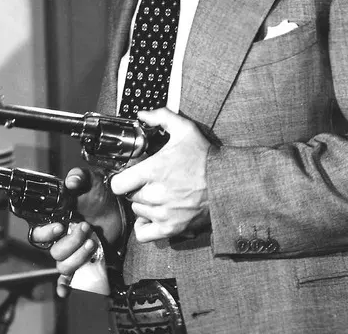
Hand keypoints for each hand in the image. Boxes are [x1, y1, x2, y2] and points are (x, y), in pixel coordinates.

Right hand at [27, 167, 117, 298]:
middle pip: (53, 251)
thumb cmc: (102, 196)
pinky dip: (65, 286)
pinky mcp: (83, 262)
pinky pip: (68, 279)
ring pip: (63, 264)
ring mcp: (72, 252)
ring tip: (93, 241)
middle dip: (70, 242)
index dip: (45, 232)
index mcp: (55, 220)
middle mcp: (60, 238)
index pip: (38, 232)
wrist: (121, 211)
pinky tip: (65, 291)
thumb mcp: (91, 181)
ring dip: (78, 255)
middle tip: (85, 227)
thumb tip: (71, 183)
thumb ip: (79, 177)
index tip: (60, 225)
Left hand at [108, 108, 212, 242]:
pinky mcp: (173, 228)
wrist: (229, 183)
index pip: (118, 183)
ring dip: (144, 205)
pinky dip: (145, 226)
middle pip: (129, 196)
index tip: (130, 175)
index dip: (121, 178)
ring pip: (138, 212)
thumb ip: (162, 117)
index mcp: (155, 170)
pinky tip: (154, 215)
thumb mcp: (186, 130)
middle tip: (149, 183)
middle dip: (136, 188)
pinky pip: (144, 234)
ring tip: (158, 196)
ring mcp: (165, 213)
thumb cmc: (207, 158)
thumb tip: (142, 114)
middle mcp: (157, 193)